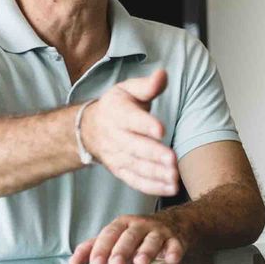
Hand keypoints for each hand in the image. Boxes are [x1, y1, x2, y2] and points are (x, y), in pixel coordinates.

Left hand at [68, 213, 186, 263]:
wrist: (170, 229)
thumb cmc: (134, 241)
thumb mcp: (113, 242)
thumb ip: (91, 252)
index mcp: (121, 225)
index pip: (109, 234)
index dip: (101, 248)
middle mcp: (140, 226)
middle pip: (130, 236)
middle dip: (122, 250)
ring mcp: (160, 232)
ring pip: (153, 239)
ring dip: (147, 251)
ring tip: (140, 263)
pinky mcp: (177, 241)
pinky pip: (176, 246)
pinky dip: (174, 252)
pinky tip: (170, 260)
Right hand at [80, 70, 179, 196]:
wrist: (90, 128)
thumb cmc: (117, 106)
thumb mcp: (128, 90)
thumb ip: (147, 86)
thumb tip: (162, 74)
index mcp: (118, 113)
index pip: (131, 119)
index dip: (145, 124)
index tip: (160, 129)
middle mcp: (116, 136)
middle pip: (134, 147)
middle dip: (153, 154)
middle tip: (172, 160)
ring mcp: (117, 156)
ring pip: (136, 166)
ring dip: (155, 174)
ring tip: (174, 177)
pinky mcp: (120, 170)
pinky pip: (135, 181)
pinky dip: (152, 187)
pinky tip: (169, 188)